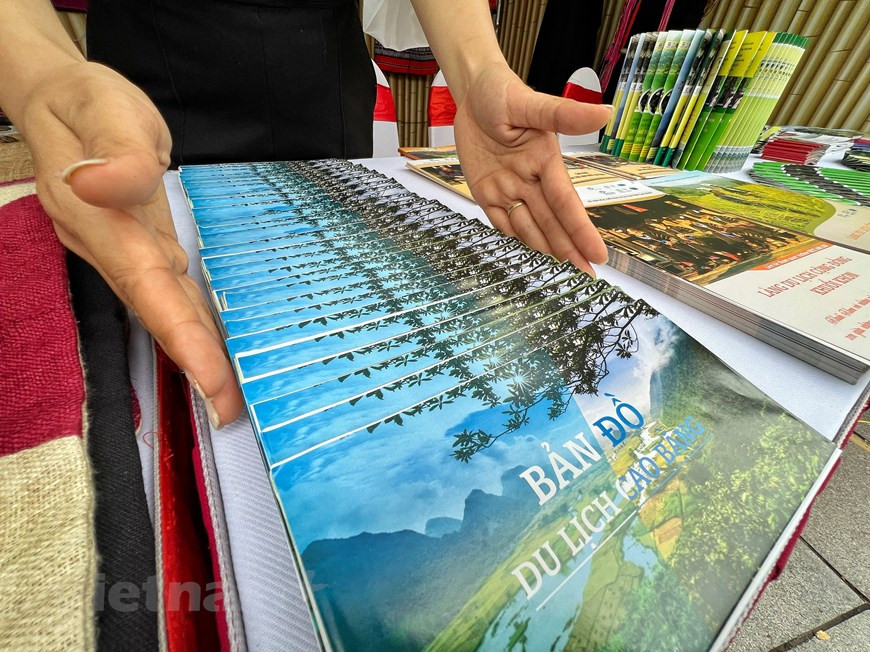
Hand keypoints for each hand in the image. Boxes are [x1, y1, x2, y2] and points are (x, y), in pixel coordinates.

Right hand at [19, 61, 242, 427]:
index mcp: (102, 222)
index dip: (179, 337)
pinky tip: (216, 345)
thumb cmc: (87, 103)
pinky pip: (169, 292)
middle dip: (193, 364)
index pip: (147, 288)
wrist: (60, 102)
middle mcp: (113, 248)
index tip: (211, 381)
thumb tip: (102, 184)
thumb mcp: (104, 110)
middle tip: (229, 412)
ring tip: (228, 397)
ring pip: (164, 309)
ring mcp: (126, 250)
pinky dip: (192, 323)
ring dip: (195, 352)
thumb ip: (114, 150)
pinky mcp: (143, 244)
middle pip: (156, 313)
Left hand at [453, 63, 611, 273]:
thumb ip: (564, 114)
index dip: (581, 231)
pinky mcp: (487, 192)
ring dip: (543, 250)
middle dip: (568, 251)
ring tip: (559, 277)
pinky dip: (514, 240)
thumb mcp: (532, 102)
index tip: (598, 255)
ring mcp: (509, 188)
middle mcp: (531, 180)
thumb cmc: (503, 92)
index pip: (566, 203)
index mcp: (546, 162)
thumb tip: (605, 113)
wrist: (472, 93)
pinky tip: (527, 259)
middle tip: (586, 279)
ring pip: (528, 227)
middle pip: (551, 222)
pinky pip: (501, 222)